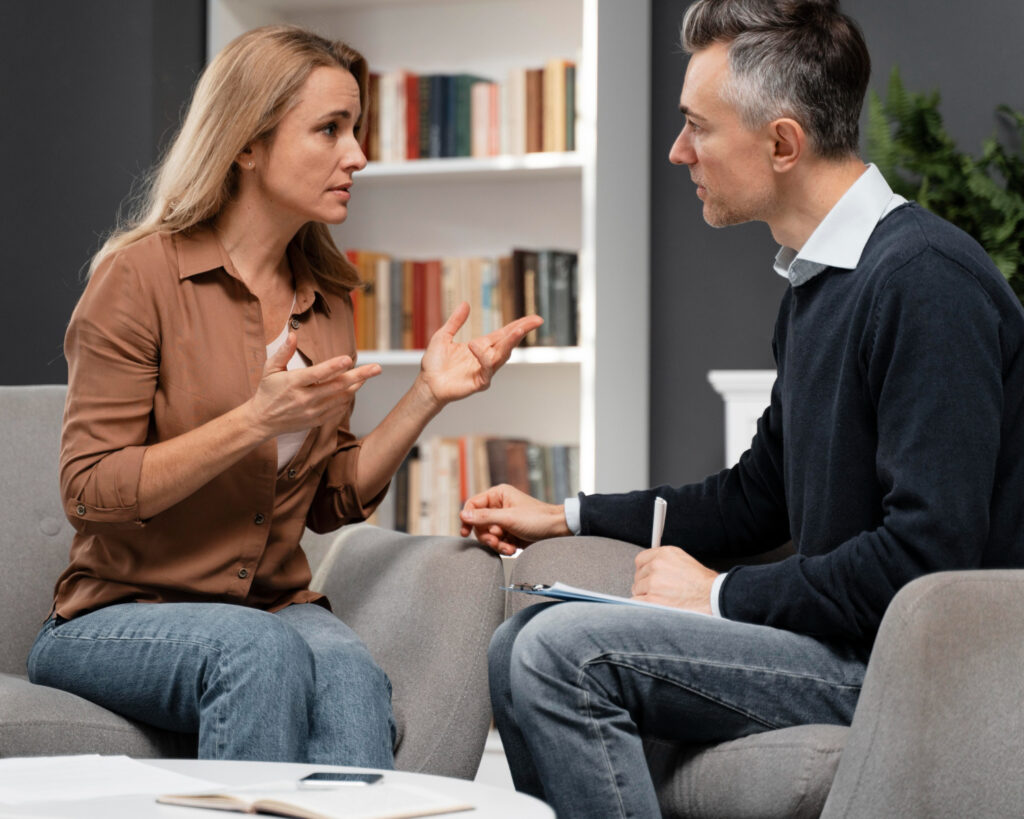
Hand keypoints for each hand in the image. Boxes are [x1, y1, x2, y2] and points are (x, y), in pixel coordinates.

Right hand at [247, 332, 380, 438]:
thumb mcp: (269, 369)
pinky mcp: (316, 420)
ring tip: (369, 375)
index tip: (348, 359)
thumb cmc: (267, 391)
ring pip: (341, 398)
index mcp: (293, 383)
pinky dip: (348, 398)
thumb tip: (293, 334)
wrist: (262, 421)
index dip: (334, 366)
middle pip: (337, 386)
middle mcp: (305, 399)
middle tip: (377, 368)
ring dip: (357, 386)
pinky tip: (354, 388)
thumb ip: (283, 352)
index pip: (317, 374)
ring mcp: (312, 412)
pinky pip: (338, 409)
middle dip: (359, 376)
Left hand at [417, 303, 542, 407]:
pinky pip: (487, 369)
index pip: (504, 333)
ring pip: (503, 355)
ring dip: (511, 342)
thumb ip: (456, 321)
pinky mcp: (480, 382)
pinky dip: (483, 357)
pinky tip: (475, 346)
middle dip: (522, 331)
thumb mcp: (443, 336)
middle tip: (536, 321)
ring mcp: (485, 370)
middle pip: (509, 342)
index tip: (534, 318)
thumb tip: (465, 303)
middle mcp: (486, 357)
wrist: (427, 384)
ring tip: (518, 330)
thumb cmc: (434, 364)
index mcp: (481, 346)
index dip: (519, 325)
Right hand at [459, 484, 570, 555]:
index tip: (464, 532)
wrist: (558, 531)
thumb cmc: (538, 519)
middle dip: (487, 535)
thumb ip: (484, 517)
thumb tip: (463, 515)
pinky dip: (503, 547)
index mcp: (498, 495)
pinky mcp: (509, 533)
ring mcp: (504, 521)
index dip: (468, 519)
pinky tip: (512, 549)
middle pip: (478, 524)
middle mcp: (499, 506)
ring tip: (508, 547)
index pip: (473, 505)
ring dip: (496, 544)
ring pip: (487, 535)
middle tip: (496, 540)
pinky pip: (497, 542)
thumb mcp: (509, 518)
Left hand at [631, 546, 716, 613]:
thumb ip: (664, 561)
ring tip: (662, 599)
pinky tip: (656, 606)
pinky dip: (644, 605)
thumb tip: (649, 566)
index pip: (640, 560)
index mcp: (664, 554)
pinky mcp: (652, 599)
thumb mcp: (683, 560)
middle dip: (646, 584)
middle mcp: (657, 566)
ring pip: (636, 589)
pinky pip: (637, 601)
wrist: (713, 597)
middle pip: (638, 576)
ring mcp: (653, 583)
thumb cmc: (703, 583)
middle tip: (659, 591)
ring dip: (645, 595)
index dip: (644, 570)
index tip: (647, 576)